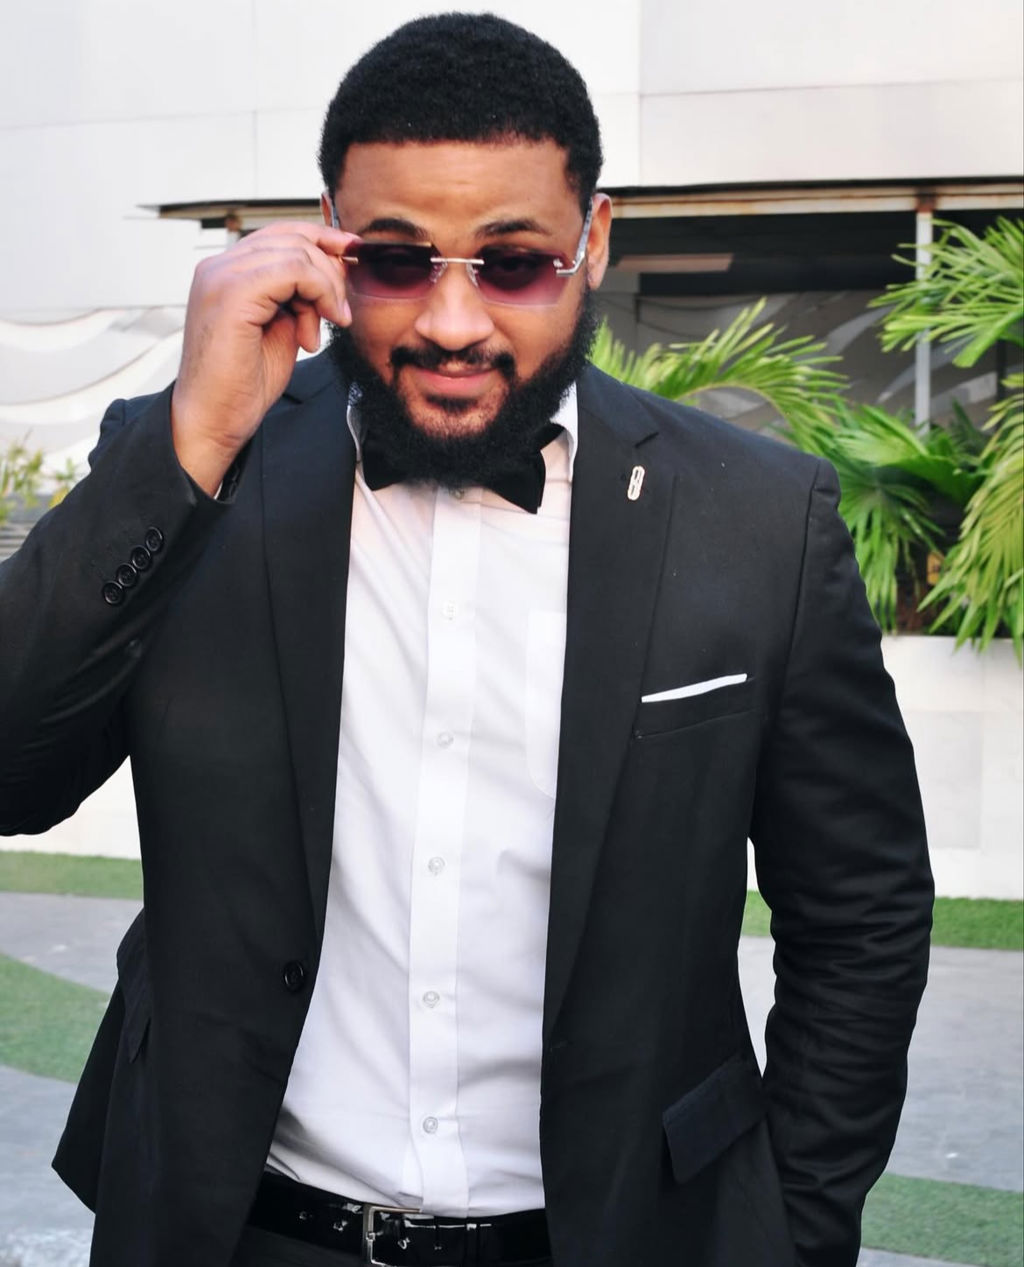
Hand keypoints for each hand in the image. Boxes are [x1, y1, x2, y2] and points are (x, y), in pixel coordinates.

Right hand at [170, 222, 356, 493]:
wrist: (214, 420)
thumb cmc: (243, 383)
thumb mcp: (281, 328)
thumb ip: (298, 297)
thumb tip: (332, 271)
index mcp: (226, 272)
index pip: (281, 234)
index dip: (322, 239)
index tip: (352, 254)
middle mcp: (218, 266)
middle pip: (292, 238)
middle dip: (329, 272)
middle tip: (339, 312)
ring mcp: (221, 276)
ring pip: (295, 251)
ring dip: (325, 288)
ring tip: (326, 326)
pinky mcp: (231, 294)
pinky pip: (292, 270)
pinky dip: (317, 294)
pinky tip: (314, 333)